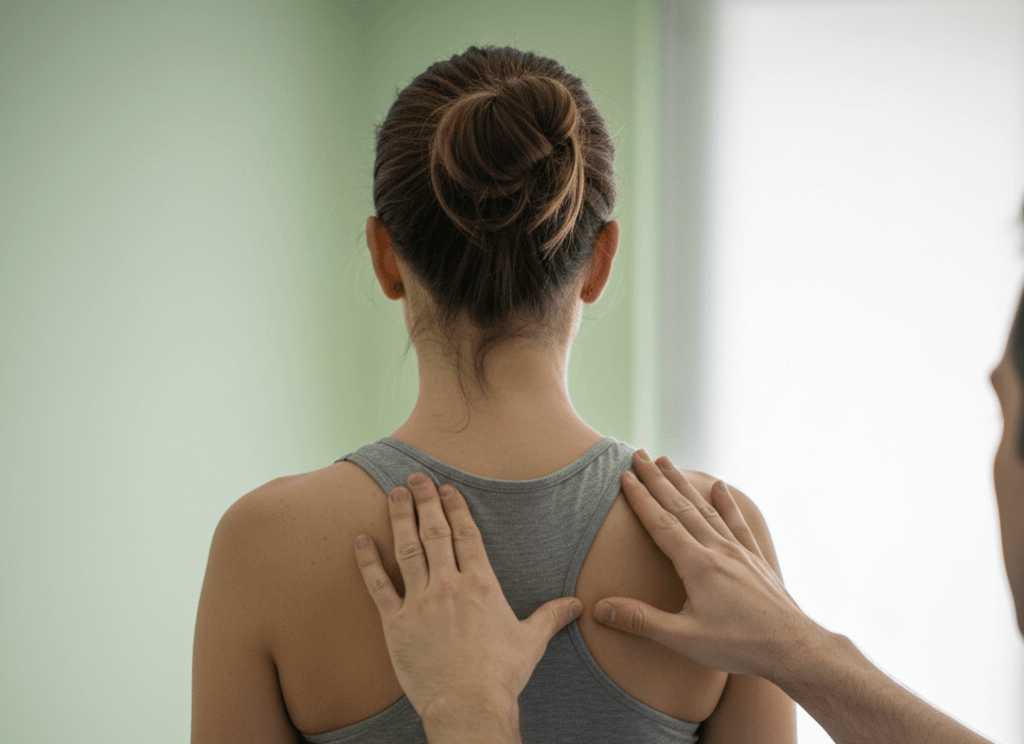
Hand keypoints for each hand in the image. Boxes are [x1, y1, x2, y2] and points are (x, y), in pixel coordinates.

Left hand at [354, 473, 583, 721]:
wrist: (468, 704)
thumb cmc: (500, 674)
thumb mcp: (530, 641)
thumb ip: (550, 616)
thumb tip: (575, 606)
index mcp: (480, 584)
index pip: (465, 535)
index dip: (455, 508)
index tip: (447, 488)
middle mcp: (449, 584)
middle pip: (434, 532)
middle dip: (425, 501)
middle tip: (416, 478)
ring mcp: (419, 601)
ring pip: (407, 549)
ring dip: (399, 518)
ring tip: (393, 494)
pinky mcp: (395, 623)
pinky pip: (378, 585)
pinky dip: (368, 561)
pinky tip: (360, 540)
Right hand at [593, 451, 826, 681]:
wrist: (793, 648)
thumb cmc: (738, 646)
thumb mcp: (684, 639)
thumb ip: (641, 620)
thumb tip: (599, 608)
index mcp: (697, 565)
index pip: (661, 523)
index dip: (640, 498)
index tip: (624, 475)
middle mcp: (717, 550)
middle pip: (680, 507)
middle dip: (656, 479)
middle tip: (638, 454)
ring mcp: (738, 552)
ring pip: (705, 509)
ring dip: (683, 484)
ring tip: (667, 462)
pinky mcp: (755, 560)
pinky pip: (737, 523)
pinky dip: (726, 503)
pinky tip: (720, 487)